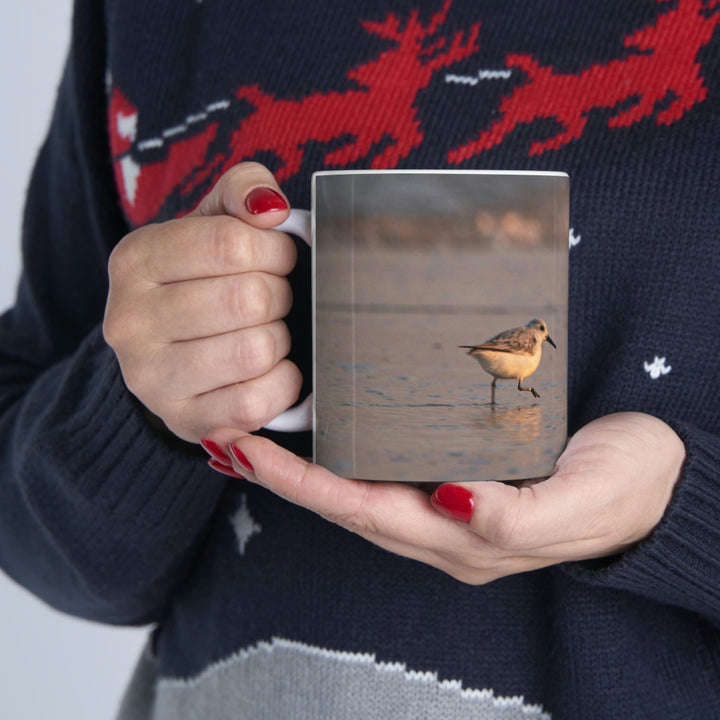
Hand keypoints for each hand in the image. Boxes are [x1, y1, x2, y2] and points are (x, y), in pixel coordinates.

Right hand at [103, 162, 301, 441]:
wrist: (171, 353)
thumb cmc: (203, 280)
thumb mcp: (213, 222)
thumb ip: (242, 191)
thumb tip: (270, 208)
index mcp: (135, 260)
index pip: (232, 243)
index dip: (275, 250)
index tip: (278, 258)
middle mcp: (130, 321)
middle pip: (249, 299)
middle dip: (279, 295)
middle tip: (273, 299)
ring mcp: (151, 379)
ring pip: (255, 350)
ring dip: (279, 339)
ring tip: (267, 332)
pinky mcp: (184, 421)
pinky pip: (256, 403)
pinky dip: (282, 383)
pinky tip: (272, 370)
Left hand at [203, 412, 684, 583]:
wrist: (659, 477)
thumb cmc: (626, 487)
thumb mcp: (583, 500)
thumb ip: (518, 514)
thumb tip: (454, 502)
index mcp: (467, 538)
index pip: (365, 510)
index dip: (302, 484)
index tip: (247, 449)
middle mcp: (447, 526)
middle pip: (347, 503)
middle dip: (284, 475)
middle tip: (228, 435)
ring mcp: (451, 504)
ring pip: (361, 488)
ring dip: (306, 466)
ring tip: (256, 434)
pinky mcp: (462, 474)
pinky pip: (388, 468)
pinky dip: (346, 453)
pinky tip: (327, 431)